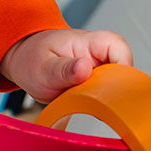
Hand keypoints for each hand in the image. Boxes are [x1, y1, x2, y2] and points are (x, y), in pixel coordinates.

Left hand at [0, 28, 132, 102]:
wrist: (26, 63)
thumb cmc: (33, 59)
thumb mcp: (42, 67)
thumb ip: (63, 69)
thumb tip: (85, 68)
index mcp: (89, 42)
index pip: (119, 48)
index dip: (122, 67)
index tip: (111, 87)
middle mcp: (99, 55)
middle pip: (124, 70)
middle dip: (114, 89)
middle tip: (95, 101)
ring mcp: (99, 70)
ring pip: (117, 85)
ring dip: (105, 99)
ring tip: (85, 103)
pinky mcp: (96, 85)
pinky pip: (107, 95)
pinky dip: (100, 105)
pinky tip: (87, 108)